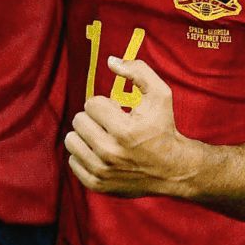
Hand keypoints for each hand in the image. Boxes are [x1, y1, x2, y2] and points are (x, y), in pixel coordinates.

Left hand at [65, 57, 195, 198]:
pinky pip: (72, 161)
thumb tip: (110, 60)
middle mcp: (110, 153)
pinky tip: (100, 153)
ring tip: (103, 137)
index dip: (105, 104)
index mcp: (124, 130)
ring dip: (86, 135)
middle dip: (94, 118)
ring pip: (71, 140)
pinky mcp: (96, 184)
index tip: (118, 112)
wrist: (173, 169)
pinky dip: (84, 154)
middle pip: (78, 121)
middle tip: (110, 124)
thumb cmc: (164, 128)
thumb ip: (138, 71)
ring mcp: (102, 171)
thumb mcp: (160, 94)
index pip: (91, 104)